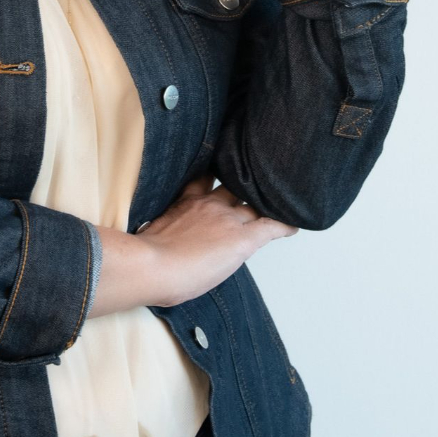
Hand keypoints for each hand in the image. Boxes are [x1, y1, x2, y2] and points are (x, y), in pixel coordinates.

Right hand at [133, 173, 297, 310]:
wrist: (152, 266)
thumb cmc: (144, 258)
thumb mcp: (152, 233)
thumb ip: (167, 228)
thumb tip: (167, 238)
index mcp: (187, 202)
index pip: (206, 179)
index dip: (217, 176)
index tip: (223, 170)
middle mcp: (210, 205)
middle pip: (235, 188)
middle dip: (245, 185)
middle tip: (256, 181)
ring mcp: (227, 220)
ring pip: (255, 205)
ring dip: (266, 204)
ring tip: (278, 201)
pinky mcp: (242, 239)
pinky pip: (271, 227)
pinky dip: (284, 225)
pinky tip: (292, 225)